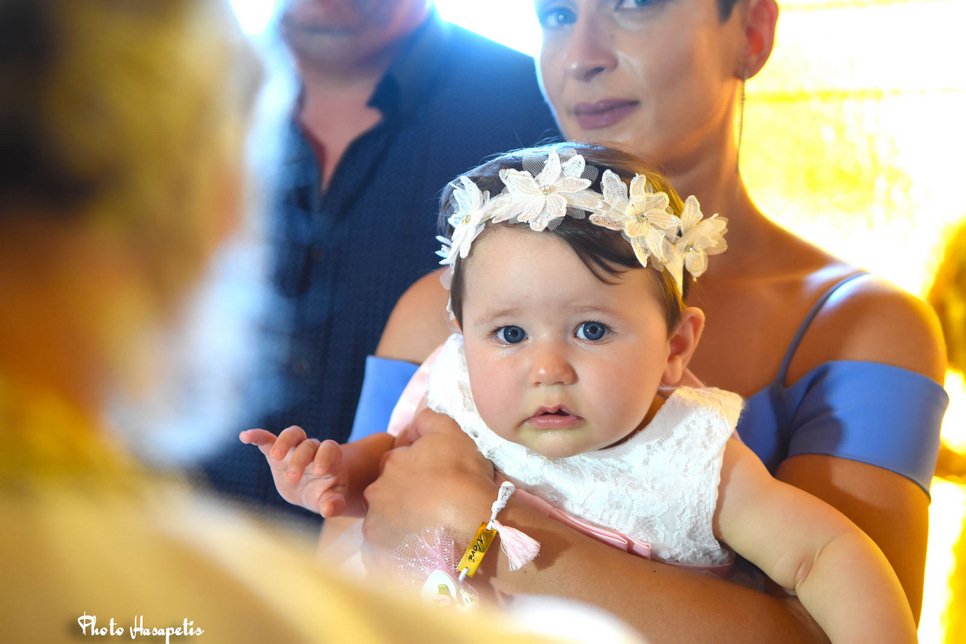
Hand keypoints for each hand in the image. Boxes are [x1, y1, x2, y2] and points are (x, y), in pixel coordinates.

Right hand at [239, 426, 347, 516]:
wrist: (313, 490)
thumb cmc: (326, 494)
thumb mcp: (332, 501)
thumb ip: (333, 504)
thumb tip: (328, 510)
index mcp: (330, 459)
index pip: (330, 449)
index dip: (325, 456)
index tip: (319, 472)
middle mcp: (313, 449)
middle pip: (308, 445)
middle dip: (300, 460)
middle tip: (293, 478)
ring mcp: (295, 449)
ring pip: (292, 434)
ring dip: (284, 442)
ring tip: (275, 456)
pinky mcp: (276, 453)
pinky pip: (267, 440)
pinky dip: (257, 436)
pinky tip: (244, 436)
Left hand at [360, 408, 497, 569]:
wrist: (475, 527)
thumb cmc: (464, 478)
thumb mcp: (451, 433)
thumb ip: (428, 420)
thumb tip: (416, 420)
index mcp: (390, 463)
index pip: (398, 464)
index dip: (419, 471)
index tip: (438, 483)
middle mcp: (375, 494)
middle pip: (388, 495)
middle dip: (405, 499)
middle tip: (435, 509)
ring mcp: (375, 529)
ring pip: (387, 525)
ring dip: (402, 527)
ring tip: (432, 535)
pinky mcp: (379, 558)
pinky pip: (387, 554)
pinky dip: (401, 553)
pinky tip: (424, 553)